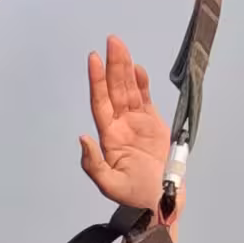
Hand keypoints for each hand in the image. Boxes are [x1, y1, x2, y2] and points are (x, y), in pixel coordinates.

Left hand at [78, 35, 170, 218]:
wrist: (161, 202)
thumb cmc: (134, 196)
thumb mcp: (109, 185)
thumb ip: (93, 164)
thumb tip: (82, 138)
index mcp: (109, 136)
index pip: (100, 102)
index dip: (97, 81)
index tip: (94, 59)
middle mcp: (119, 125)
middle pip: (115, 90)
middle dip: (113, 65)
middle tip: (112, 41)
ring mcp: (136, 123)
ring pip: (129, 90)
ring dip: (125, 69)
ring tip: (121, 47)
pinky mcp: (153, 124)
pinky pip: (145, 99)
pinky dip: (142, 84)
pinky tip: (138, 69)